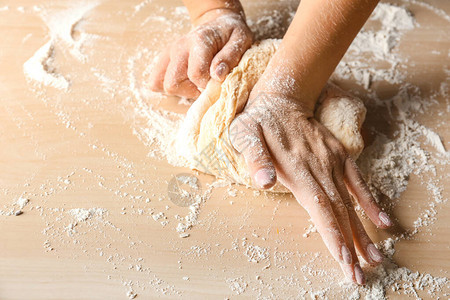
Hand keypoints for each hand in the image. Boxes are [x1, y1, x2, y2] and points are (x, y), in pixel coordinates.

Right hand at [149, 9, 252, 97]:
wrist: (217, 23)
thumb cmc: (230, 34)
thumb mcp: (240, 40)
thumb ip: (230, 57)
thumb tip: (217, 76)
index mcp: (199, 42)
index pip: (196, 74)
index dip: (207, 86)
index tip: (216, 83)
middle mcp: (179, 47)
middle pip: (173, 83)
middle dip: (190, 91)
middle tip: (205, 86)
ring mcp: (169, 53)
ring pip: (162, 84)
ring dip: (180, 90)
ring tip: (195, 84)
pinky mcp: (164, 60)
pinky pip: (155, 82)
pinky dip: (168, 87)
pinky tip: (184, 83)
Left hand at [229, 90, 392, 284]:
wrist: (280, 98)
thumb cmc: (258, 121)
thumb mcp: (245, 135)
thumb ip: (255, 159)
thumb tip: (264, 182)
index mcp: (297, 168)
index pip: (320, 207)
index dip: (332, 235)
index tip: (344, 259)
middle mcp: (320, 167)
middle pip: (339, 212)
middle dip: (350, 245)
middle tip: (360, 274)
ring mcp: (332, 161)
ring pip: (351, 202)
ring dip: (362, 231)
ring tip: (374, 258)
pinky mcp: (339, 156)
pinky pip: (359, 181)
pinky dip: (371, 201)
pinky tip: (382, 221)